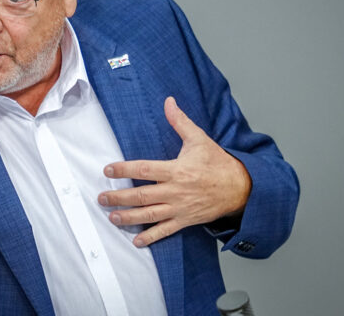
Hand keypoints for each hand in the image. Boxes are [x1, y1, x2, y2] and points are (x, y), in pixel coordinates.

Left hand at [98, 96, 251, 246]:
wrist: (241, 188)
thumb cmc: (218, 163)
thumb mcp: (199, 139)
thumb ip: (180, 121)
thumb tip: (169, 102)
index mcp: (176, 170)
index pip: (144, 169)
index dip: (124, 169)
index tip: (108, 170)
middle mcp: (175, 191)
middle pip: (141, 195)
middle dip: (119, 197)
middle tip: (102, 198)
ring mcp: (180, 208)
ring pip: (149, 215)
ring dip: (129, 217)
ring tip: (112, 217)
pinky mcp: (186, 220)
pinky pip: (166, 230)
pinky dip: (151, 237)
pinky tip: (137, 241)